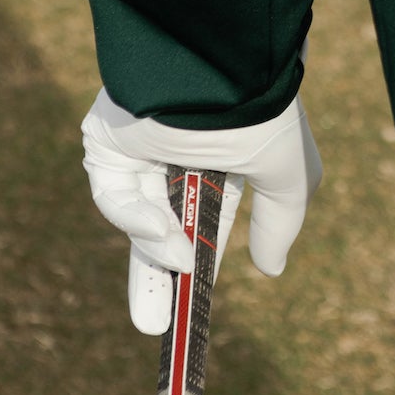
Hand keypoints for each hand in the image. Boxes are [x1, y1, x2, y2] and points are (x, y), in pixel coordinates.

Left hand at [81, 84, 322, 335]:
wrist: (219, 69)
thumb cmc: (261, 114)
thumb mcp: (286, 174)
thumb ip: (281, 221)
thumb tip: (272, 268)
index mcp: (226, 140)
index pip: (210, 203)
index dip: (206, 247)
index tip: (199, 294)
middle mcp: (181, 139)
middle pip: (165, 214)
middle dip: (160, 271)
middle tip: (157, 325)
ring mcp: (142, 138)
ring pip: (136, 211)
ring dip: (147, 259)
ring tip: (155, 315)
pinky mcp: (108, 139)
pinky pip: (115, 191)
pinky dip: (136, 221)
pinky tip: (165, 236)